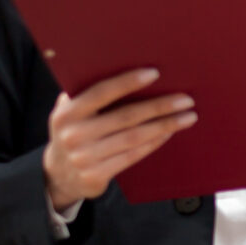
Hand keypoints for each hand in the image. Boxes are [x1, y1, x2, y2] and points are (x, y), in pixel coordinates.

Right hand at [44, 68, 196, 210]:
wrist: (58, 175)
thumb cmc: (74, 133)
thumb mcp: (71, 113)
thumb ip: (88, 96)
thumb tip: (126, 69)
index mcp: (67, 113)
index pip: (101, 93)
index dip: (128, 82)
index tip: (155, 73)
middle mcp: (74, 135)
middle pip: (126, 117)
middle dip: (159, 107)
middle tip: (186, 99)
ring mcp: (84, 157)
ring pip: (134, 138)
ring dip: (165, 126)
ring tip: (187, 117)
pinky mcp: (96, 175)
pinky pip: (133, 156)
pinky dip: (154, 143)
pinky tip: (169, 133)